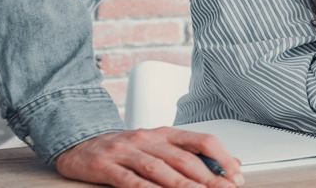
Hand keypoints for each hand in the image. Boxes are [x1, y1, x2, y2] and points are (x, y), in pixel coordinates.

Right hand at [55, 127, 243, 187]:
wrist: (79, 142)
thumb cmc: (126, 148)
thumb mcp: (159, 146)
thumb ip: (191, 154)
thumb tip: (229, 164)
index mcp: (166, 133)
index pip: (202, 140)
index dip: (222, 157)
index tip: (236, 175)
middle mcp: (149, 139)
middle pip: (184, 158)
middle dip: (208, 177)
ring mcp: (127, 151)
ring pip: (161, 169)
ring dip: (183, 185)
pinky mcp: (106, 166)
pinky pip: (130, 180)